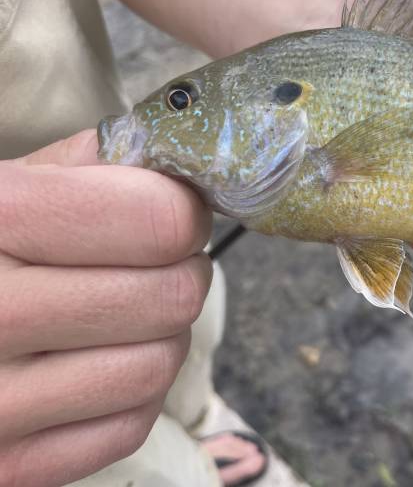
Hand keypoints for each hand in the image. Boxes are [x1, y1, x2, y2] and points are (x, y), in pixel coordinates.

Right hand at [0, 131, 211, 484]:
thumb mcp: (13, 185)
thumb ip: (95, 164)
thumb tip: (187, 164)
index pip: (160, 221)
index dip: (182, 211)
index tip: (172, 212)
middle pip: (172, 296)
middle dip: (180, 272)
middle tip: (157, 265)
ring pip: (159, 366)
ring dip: (161, 335)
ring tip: (126, 315)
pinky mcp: (9, 465)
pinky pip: (128, 427)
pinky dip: (131, 396)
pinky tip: (96, 364)